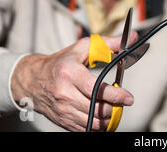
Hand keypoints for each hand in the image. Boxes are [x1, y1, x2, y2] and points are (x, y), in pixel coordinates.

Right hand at [10, 33, 137, 131]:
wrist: (32, 80)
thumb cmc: (61, 62)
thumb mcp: (83, 47)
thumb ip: (110, 43)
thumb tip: (134, 38)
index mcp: (70, 73)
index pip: (96, 89)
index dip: (115, 96)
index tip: (128, 97)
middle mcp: (64, 93)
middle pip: (96, 109)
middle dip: (115, 108)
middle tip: (123, 102)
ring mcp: (62, 110)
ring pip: (92, 123)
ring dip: (108, 119)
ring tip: (115, 109)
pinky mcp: (62, 121)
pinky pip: (84, 129)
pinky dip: (97, 126)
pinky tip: (103, 117)